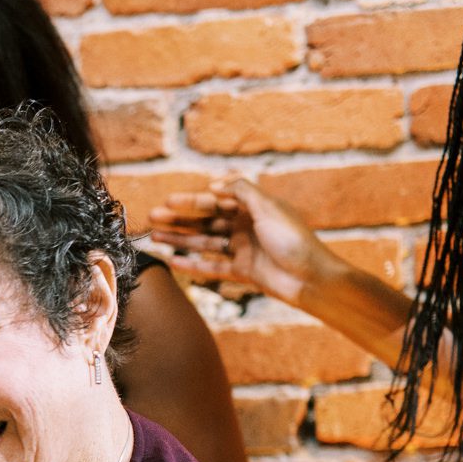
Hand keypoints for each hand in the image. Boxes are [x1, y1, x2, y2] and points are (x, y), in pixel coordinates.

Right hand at [148, 177, 329, 307]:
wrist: (310, 278)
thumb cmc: (293, 240)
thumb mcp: (268, 207)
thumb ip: (242, 190)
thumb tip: (214, 183)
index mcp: (253, 208)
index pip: (215, 201)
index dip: (190, 201)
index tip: (167, 202)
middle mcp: (245, 226)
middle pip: (205, 222)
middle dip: (179, 220)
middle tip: (152, 219)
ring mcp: (242, 249)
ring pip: (204, 243)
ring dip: (180, 240)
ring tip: (155, 238)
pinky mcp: (241, 271)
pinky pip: (211, 267)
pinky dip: (193, 265)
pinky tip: (173, 261)